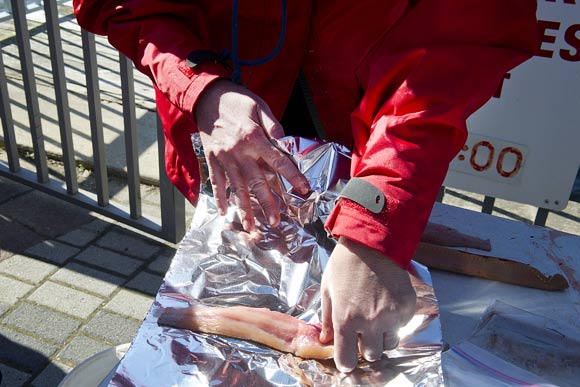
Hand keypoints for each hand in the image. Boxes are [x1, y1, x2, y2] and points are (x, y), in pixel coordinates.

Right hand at [194, 80, 309, 229]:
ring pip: (236, 187)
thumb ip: (274, 127)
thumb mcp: (260, 107)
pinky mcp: (212, 159)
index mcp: (255, 138)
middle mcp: (239, 151)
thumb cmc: (237, 100)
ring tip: (251, 226)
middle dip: (267, 203)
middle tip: (275, 221)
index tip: (303, 189)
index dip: (292, 176)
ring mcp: (224, 157)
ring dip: (244, 208)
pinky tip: (225, 212)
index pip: (278, 161)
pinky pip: (217, 182)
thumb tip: (286, 144)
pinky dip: (220, 197)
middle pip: (256, 182)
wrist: (207, 96)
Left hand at [320, 237, 415, 372]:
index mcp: (346, 320)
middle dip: (365, 347)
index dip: (345, 361)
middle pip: (371, 356)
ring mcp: (391, 316)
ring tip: (376, 316)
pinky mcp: (406, 308)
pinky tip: (387, 303)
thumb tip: (326, 339)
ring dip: (382, 336)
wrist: (372, 243)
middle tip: (363, 330)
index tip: (346, 356)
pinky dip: (396, 321)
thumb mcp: (328, 290)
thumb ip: (327, 319)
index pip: (346, 360)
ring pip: (389, 344)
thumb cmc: (345, 264)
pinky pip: (402, 327)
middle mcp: (369, 322)